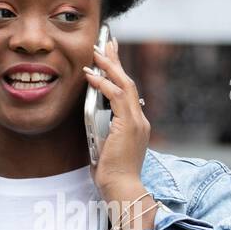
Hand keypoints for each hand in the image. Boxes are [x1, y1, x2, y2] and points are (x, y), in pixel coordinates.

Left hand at [83, 35, 149, 194]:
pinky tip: (91, 74)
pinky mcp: (128, 125)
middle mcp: (140, 120)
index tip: (110, 59)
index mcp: (136, 125)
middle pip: (129, 82)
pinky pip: (116, 96)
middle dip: (117, 60)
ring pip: (125, 84)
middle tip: (107, 41)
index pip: (128, 92)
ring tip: (97, 50)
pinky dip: (103, 83)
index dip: (119, 73)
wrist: (121, 188)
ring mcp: (136, 122)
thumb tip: (92, 119)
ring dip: (109, 66)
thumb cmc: (112, 174)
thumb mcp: (105, 147)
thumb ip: (103, 130)